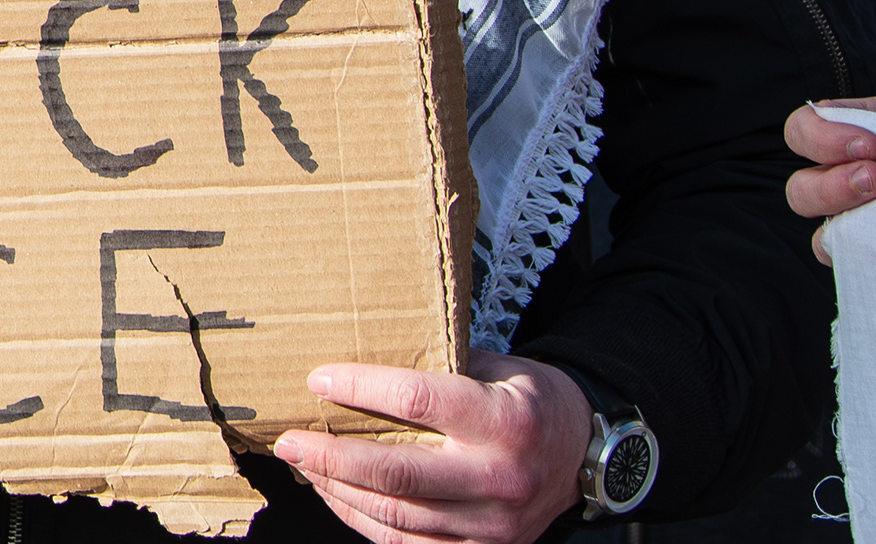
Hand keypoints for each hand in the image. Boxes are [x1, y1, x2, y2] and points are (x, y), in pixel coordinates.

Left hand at [270, 352, 584, 543]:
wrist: (585, 456)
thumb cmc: (528, 401)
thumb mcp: (495, 367)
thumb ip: (437, 364)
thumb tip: (359, 351)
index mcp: (506, 420)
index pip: (418, 401)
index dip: (360, 388)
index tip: (318, 380)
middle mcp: (500, 477)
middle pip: (398, 472)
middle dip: (332, 456)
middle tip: (290, 440)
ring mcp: (494, 523)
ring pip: (398, 514)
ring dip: (339, 490)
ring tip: (304, 465)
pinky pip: (410, 543)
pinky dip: (363, 520)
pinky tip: (336, 495)